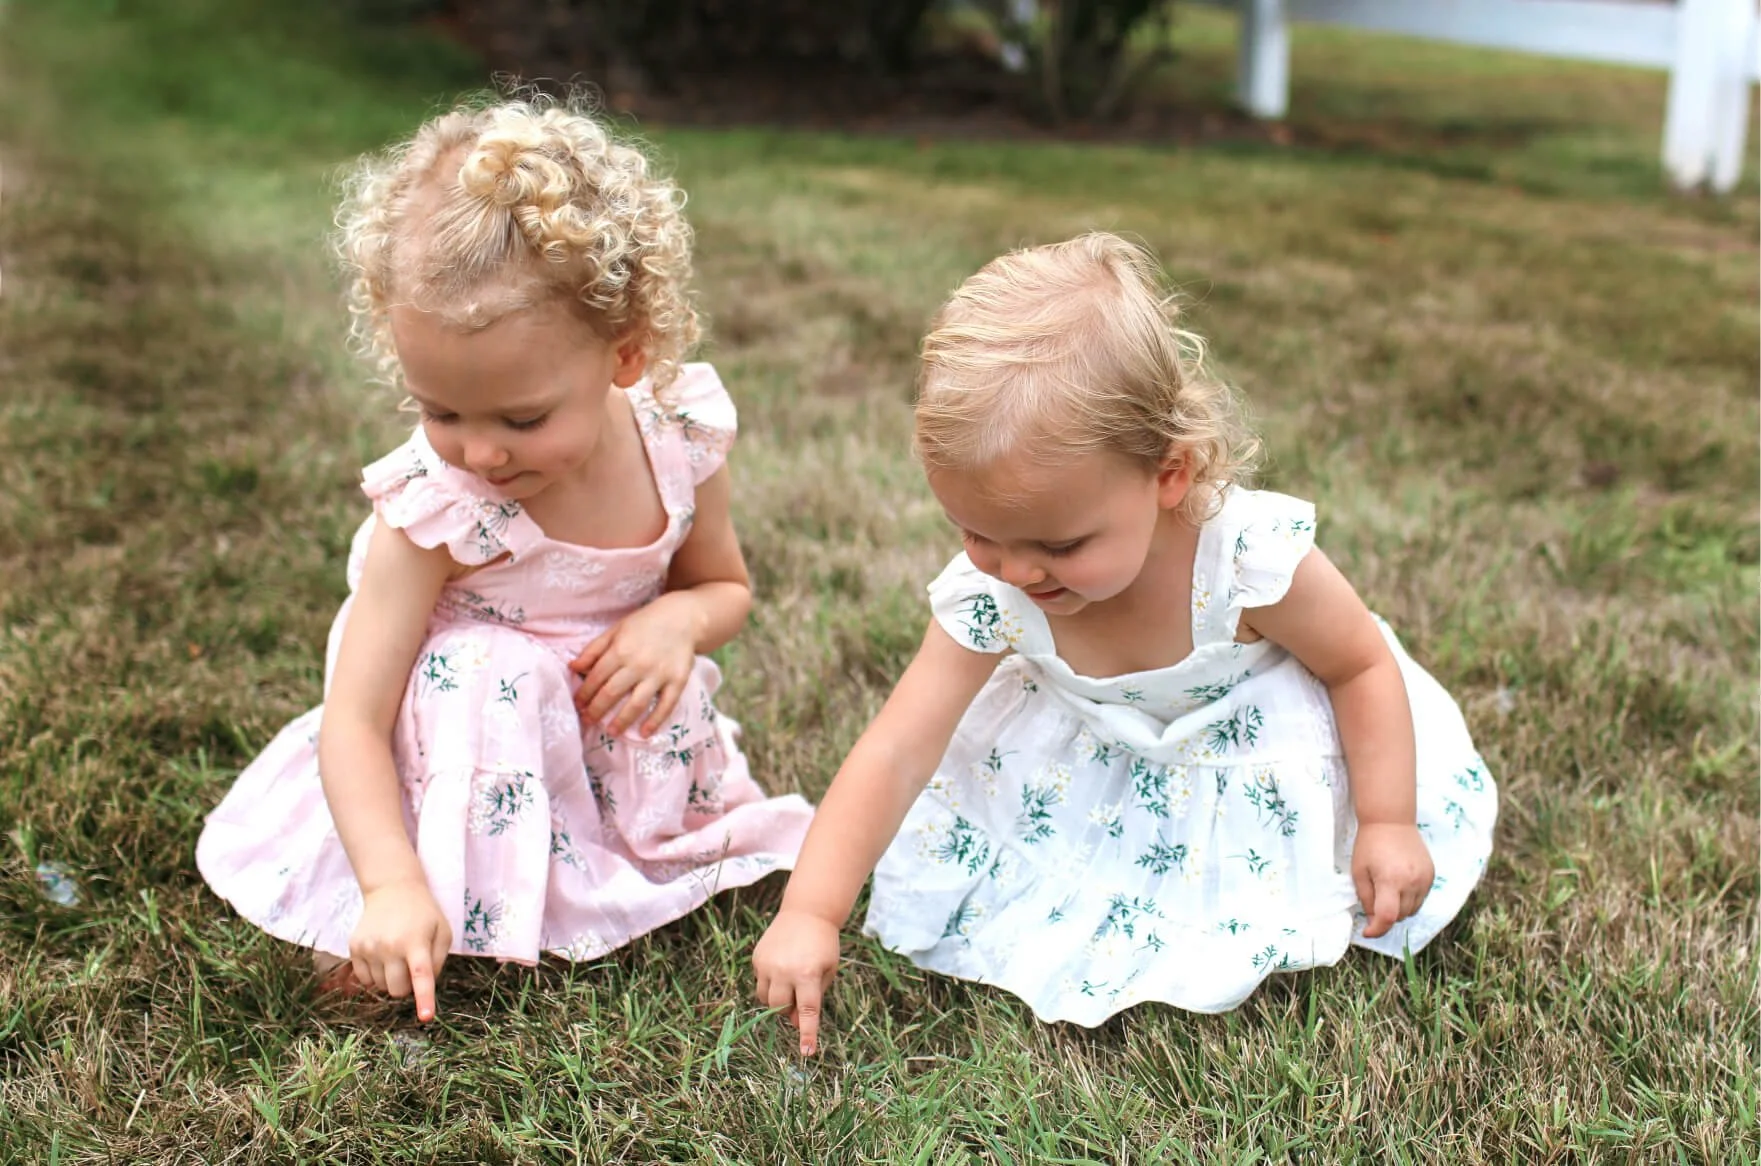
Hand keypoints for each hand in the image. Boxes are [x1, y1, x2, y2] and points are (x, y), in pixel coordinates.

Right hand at [349, 877, 450, 1021]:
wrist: (392, 889)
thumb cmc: (423, 913)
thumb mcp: (442, 931)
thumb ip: (439, 961)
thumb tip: (425, 985)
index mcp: (415, 942)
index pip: (421, 976)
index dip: (424, 999)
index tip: (426, 1017)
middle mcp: (389, 946)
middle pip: (397, 990)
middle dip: (407, 987)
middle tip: (411, 966)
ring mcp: (368, 947)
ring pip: (380, 987)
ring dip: (390, 979)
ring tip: (396, 956)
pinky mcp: (354, 948)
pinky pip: (364, 979)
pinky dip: (375, 975)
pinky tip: (381, 956)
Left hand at [570, 595, 700, 736]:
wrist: (683, 618)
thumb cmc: (645, 624)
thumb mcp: (616, 630)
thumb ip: (594, 649)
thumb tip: (573, 667)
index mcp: (620, 650)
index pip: (596, 678)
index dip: (584, 694)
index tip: (578, 705)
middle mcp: (638, 664)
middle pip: (612, 693)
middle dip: (596, 711)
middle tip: (588, 721)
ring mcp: (659, 675)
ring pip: (636, 703)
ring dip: (622, 721)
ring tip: (612, 732)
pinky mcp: (677, 681)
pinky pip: (666, 705)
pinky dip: (655, 721)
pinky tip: (644, 733)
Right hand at [752, 909, 841, 1055]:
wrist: (807, 912)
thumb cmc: (823, 944)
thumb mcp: (827, 970)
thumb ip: (814, 997)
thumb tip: (797, 1023)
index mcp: (808, 974)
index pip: (808, 1011)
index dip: (807, 1034)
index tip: (807, 1052)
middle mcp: (784, 970)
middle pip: (780, 1008)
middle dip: (788, 1010)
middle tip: (798, 999)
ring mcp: (767, 964)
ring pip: (765, 999)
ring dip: (777, 999)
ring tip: (789, 983)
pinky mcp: (757, 958)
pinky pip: (760, 982)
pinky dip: (770, 983)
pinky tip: (781, 967)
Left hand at [1352, 822, 1434, 938]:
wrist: (1391, 820)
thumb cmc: (1369, 845)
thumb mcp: (1358, 872)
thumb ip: (1366, 898)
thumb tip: (1373, 920)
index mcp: (1390, 881)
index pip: (1387, 917)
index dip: (1377, 930)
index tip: (1367, 932)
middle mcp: (1411, 882)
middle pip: (1400, 916)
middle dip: (1385, 916)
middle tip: (1374, 903)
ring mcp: (1424, 879)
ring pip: (1412, 910)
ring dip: (1399, 909)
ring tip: (1387, 891)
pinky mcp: (1431, 875)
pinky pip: (1421, 898)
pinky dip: (1410, 899)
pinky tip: (1400, 885)